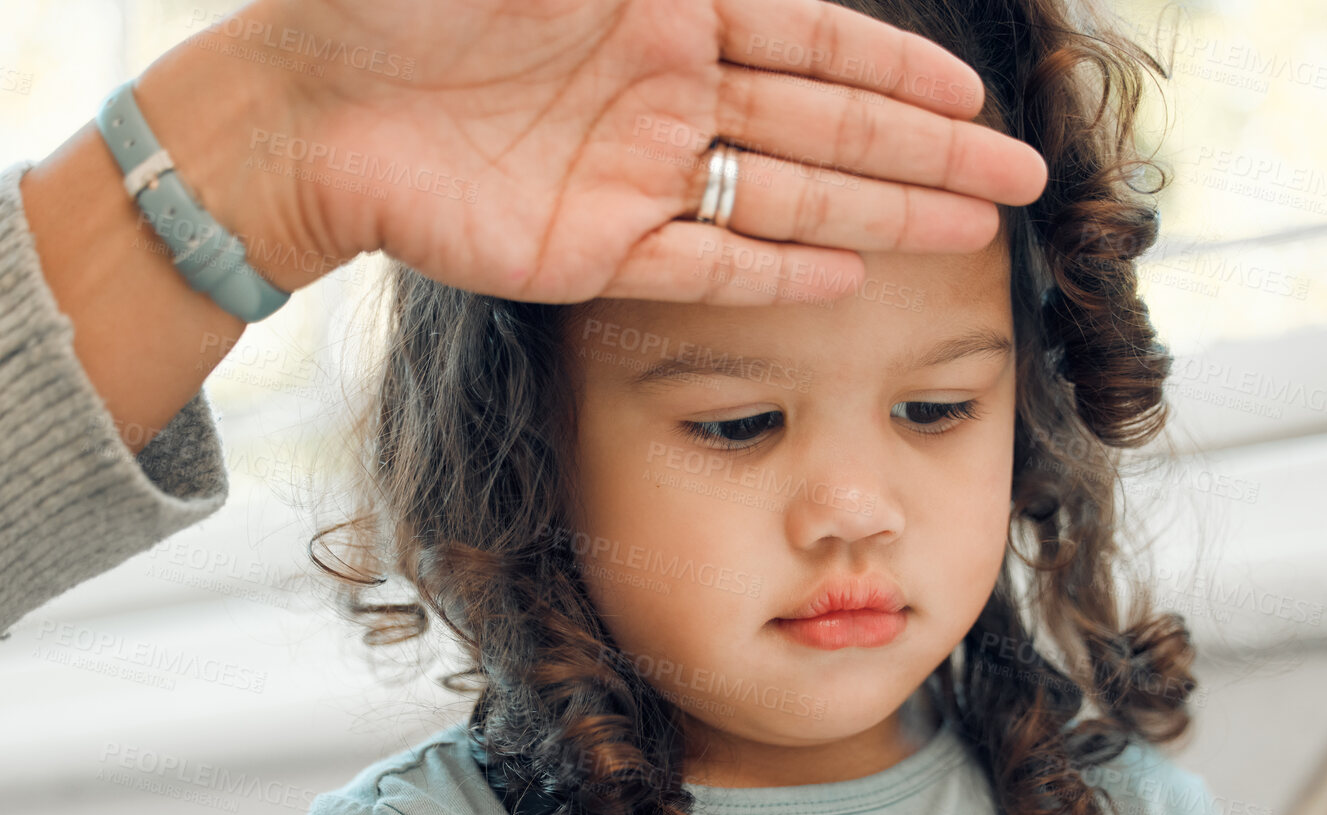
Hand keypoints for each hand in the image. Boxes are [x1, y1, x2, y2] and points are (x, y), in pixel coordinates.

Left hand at [158, 0, 1047, 302]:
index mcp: (665, 9)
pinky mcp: (592, 253)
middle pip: (826, 127)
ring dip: (879, 214)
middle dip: (925, 153)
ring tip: (970, 234)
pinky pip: (705, 264)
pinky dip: (773, 271)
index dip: (896, 72)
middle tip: (1020, 183)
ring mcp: (635, 178)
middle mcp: (668, 96)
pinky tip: (845, 276)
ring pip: (787, 198)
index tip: (975, 99)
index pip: (813, 42)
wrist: (306, 101)